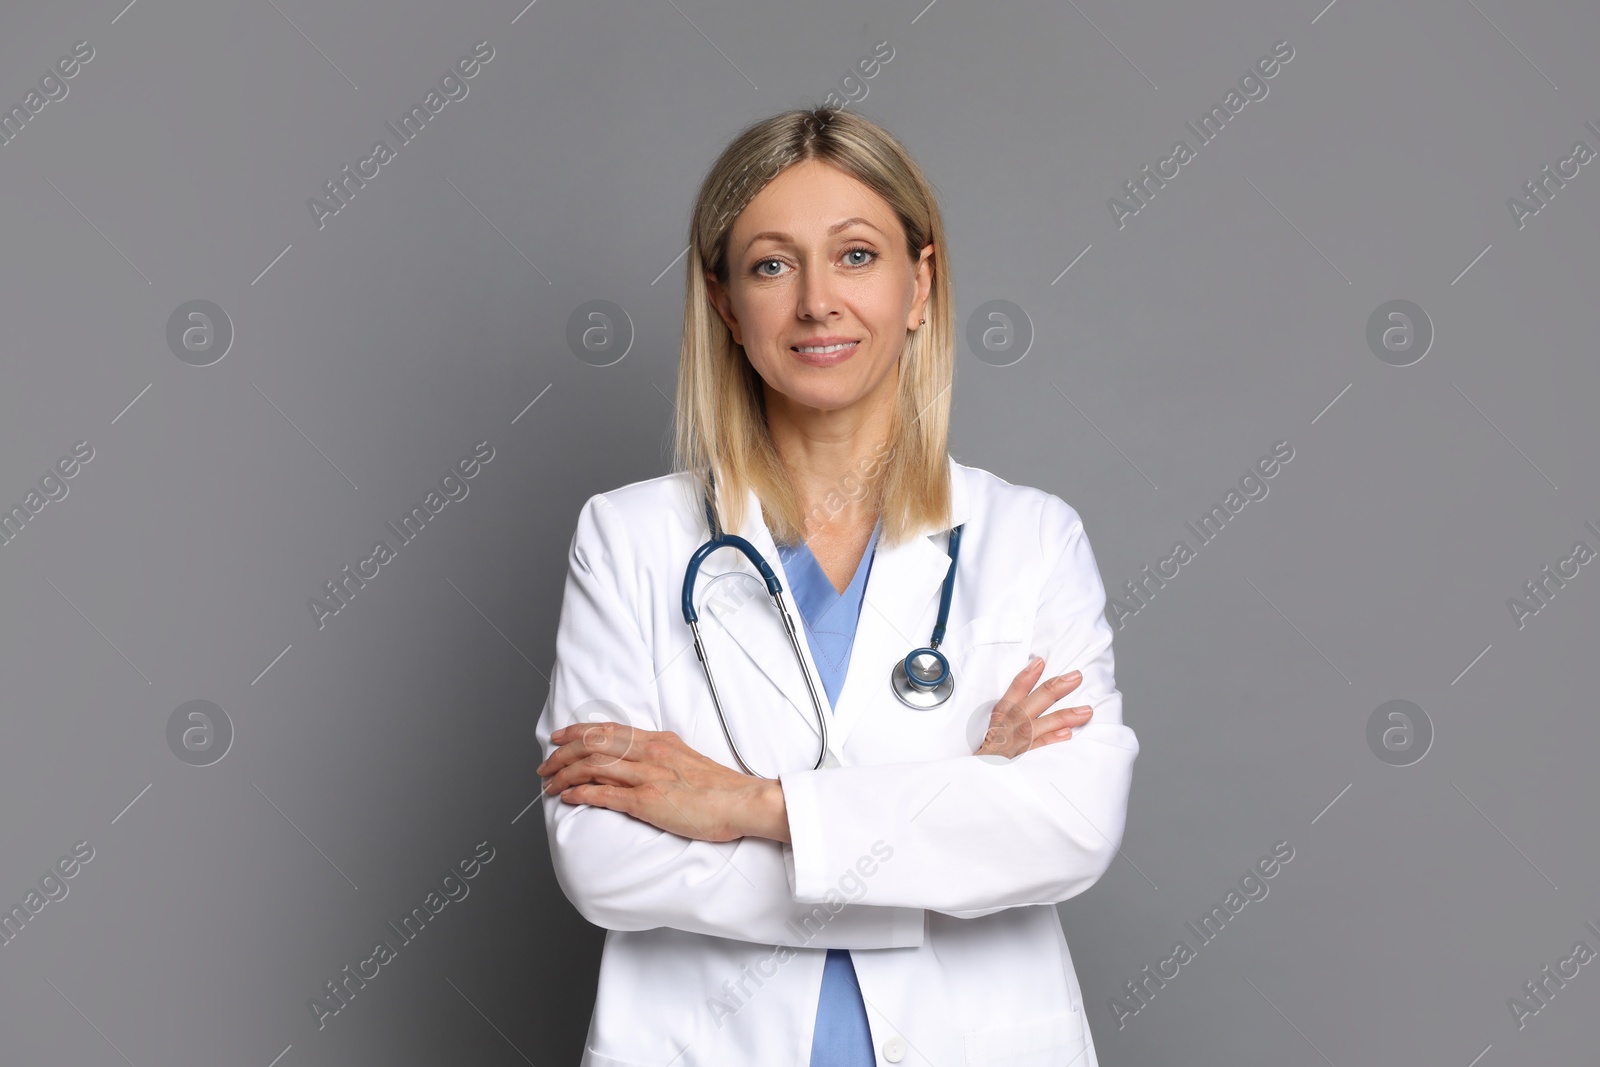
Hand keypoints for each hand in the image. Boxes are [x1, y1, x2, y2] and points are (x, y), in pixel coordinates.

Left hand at [536, 722, 783, 842]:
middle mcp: (649, 752)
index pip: (608, 729)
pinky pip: (604, 794)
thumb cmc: (719, 788)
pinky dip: (581, 794)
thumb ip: (661, 756)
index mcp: (658, 741)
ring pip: (593, 766)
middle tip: (545, 766)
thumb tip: (640, 760)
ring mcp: (647, 775)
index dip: (577, 732)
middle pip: (593, 744)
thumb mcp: (686, 758)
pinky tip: (568, 798)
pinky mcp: (648, 801)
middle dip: (562, 753)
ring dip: (565, 775)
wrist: (742, 801)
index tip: (558, 738)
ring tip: (550, 785)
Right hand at [974, 655, 1093, 759]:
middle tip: (1076, 677)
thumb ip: (1010, 723)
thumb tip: (1032, 711)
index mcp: (1000, 719)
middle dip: (1054, 688)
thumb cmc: (986, 760)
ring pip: (1038, 724)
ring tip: (1086, 711)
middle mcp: (1007, 728)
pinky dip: (1050, 741)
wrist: (971, 784)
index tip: (1040, 662)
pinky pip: (1035, 750)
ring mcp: (1012, 744)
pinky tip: (1067, 735)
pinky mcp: (1016, 762)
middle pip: (1032, 702)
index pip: (1013, 692)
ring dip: (1063, 716)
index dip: (1027, 676)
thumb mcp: (992, 735)